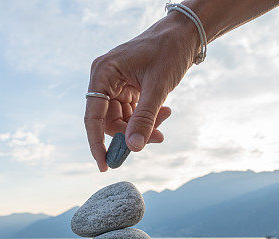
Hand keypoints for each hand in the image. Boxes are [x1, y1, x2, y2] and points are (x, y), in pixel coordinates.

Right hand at [84, 13, 199, 170]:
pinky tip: (163, 112)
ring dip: (142, 126)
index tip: (105, 165)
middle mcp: (105, 79)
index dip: (97, 143)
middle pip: (108, 121)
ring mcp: (115, 84)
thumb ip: (144, 118)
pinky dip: (146, 118)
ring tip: (166, 117)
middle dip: (131, 132)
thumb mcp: (158, 87)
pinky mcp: (127, 88)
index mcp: (103, 73)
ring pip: (122, 120)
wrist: (185, 34)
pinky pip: (131, 113)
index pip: (93, 116)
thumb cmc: (169, 51)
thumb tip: (134, 148)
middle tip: (157, 137)